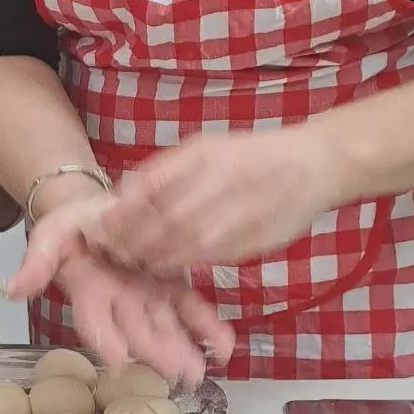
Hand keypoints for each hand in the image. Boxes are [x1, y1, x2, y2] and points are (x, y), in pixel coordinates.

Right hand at [7, 182, 233, 384]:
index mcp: (89, 293)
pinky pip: (192, 310)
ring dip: (185, 350)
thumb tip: (11, 289)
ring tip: (201, 370)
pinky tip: (226, 347)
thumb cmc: (71, 225)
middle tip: (179, 372)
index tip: (116, 358)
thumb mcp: (49, 235)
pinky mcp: (172, 288)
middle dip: (158, 353)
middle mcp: (119, 304)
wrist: (99, 211)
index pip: (94, 320)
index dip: (105, 338)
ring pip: (167, 328)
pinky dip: (209, 329)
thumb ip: (36, 262)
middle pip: (137, 332)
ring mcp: (148, 298)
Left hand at [90, 127, 338, 274]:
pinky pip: (210, 255)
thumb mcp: (206, 149)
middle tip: (112, 251)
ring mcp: (241, 210)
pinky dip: (183, 262)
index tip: (102, 225)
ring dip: (154, 255)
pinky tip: (166, 265)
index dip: (123, 211)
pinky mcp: (254, 237)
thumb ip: (166, 172)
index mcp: (205, 154)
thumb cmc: (249, 157)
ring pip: (186, 242)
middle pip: (165, 218)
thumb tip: (123, 197)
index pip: (152, 185)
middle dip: (133, 239)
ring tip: (133, 261)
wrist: (311, 165)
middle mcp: (222, 180)